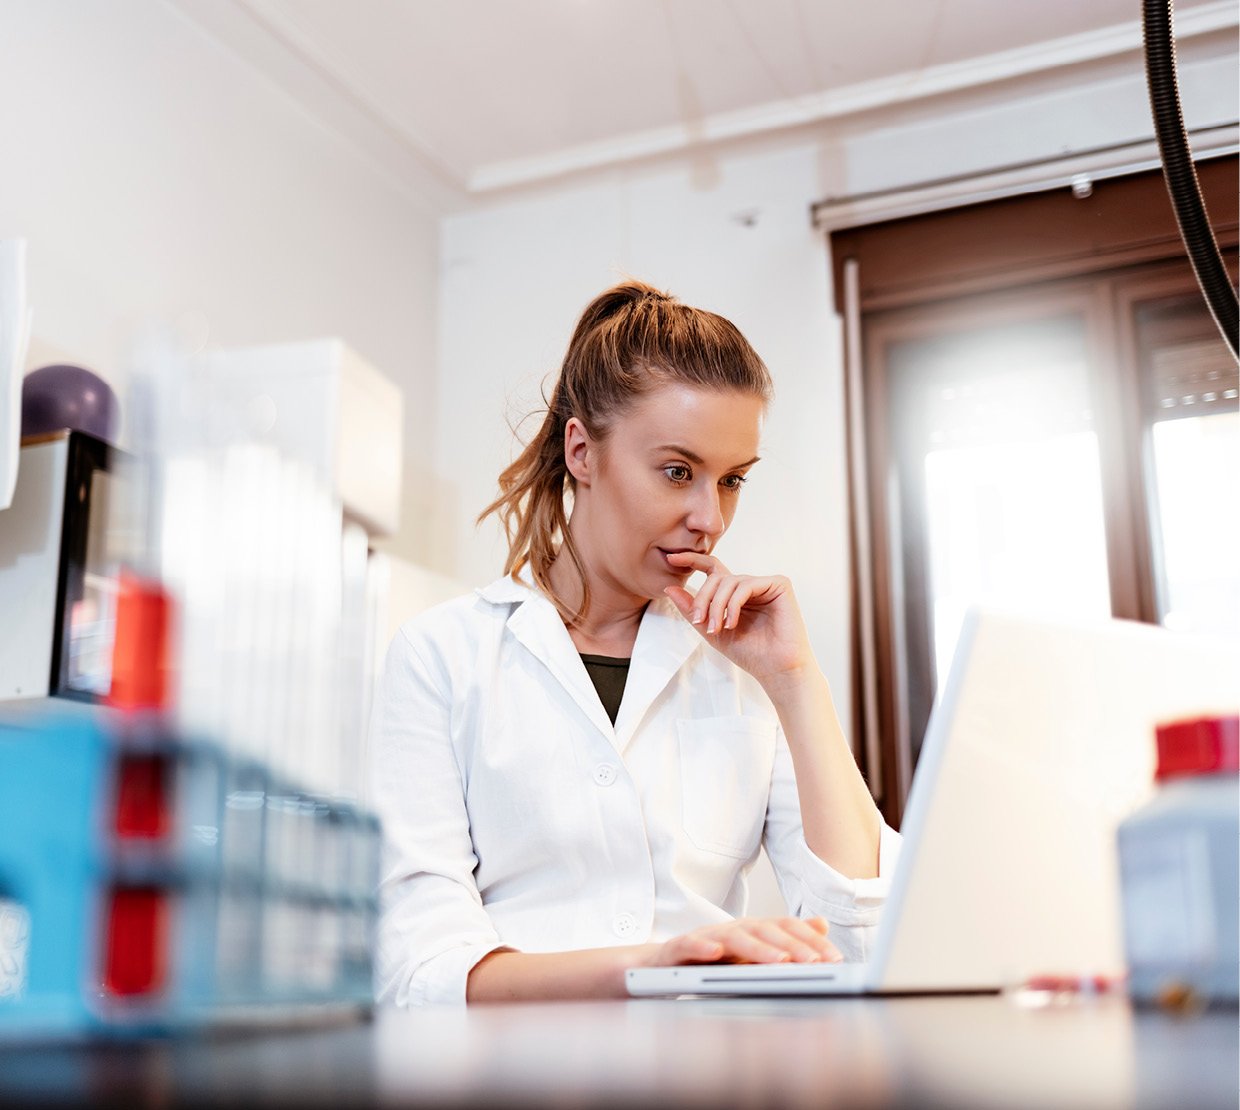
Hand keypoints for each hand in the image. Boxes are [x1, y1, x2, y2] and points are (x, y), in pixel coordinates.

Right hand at [641, 916, 840, 966]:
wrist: (661, 965)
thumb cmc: (711, 962)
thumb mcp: (752, 954)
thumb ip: (786, 941)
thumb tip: (822, 924)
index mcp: (751, 930)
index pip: (784, 927)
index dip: (809, 939)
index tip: (833, 957)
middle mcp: (731, 929)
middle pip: (763, 930)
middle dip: (792, 945)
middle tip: (814, 962)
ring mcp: (705, 937)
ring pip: (733, 938)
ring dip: (758, 949)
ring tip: (779, 961)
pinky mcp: (678, 948)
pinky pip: (690, 945)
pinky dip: (703, 948)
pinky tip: (716, 955)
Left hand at [663, 552, 814, 687]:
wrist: (776, 669)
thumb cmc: (749, 653)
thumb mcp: (711, 630)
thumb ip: (692, 609)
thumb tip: (668, 588)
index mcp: (735, 594)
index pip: (712, 569)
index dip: (693, 560)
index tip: (671, 559)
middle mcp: (749, 586)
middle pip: (716, 577)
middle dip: (703, 598)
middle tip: (698, 621)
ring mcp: (765, 584)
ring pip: (729, 581)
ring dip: (717, 605)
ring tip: (717, 628)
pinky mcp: (779, 584)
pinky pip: (746, 585)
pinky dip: (733, 604)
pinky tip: (731, 623)